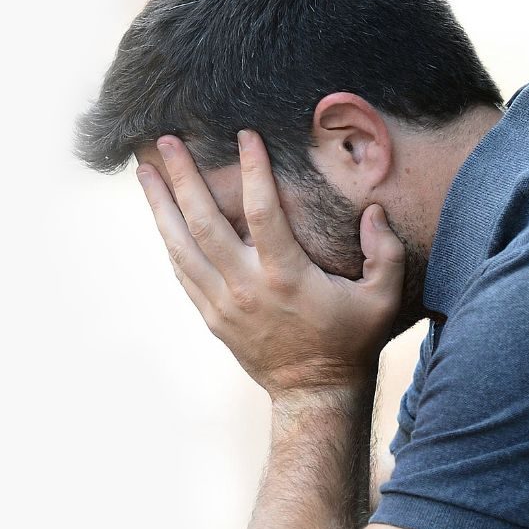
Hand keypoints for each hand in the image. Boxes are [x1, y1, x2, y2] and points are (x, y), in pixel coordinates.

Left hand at [137, 131, 405, 397]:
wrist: (314, 392)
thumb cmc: (351, 341)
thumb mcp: (383, 299)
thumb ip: (385, 252)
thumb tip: (373, 211)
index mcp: (286, 277)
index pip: (261, 212)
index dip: (252, 171)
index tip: (245, 136)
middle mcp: (246, 287)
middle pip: (203, 223)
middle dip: (183, 178)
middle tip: (166, 140)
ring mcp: (223, 304)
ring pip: (180, 247)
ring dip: (159, 205)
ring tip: (144, 170)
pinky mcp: (211, 316)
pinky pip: (182, 271)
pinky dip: (168, 240)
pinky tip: (159, 214)